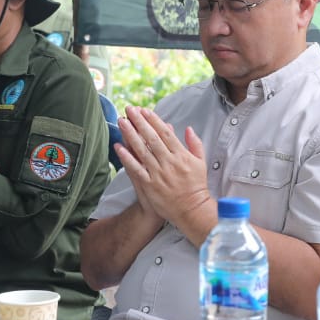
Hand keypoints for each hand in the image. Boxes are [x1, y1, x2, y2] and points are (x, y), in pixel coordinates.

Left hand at [114, 107, 211, 237]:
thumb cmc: (196, 186)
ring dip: (131, 135)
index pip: (165, 133)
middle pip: (151, 138)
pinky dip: (127, 158)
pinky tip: (119, 147)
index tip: (145, 110)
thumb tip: (189, 128)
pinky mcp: (150, 185)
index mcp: (181, 155)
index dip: (154, 121)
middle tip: (130, 109)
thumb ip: (195, 144)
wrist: (191, 209)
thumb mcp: (200, 162)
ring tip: (122, 122)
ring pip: (142, 150)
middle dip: (140, 122)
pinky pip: (136, 169)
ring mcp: (158, 173)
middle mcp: (169, 162)